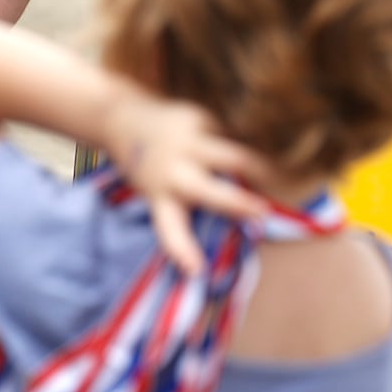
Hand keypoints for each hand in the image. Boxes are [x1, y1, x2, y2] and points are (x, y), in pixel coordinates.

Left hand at [104, 91, 270, 274]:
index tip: (197, 271)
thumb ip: (187, 203)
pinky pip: (229, 136)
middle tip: (263, 212)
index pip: (170, 230)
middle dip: (240, 204)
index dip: (184, 251)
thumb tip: (236, 225)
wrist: (123, 120)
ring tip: (268, 176)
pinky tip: (221, 140)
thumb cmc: (150, 167)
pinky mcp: (196, 119)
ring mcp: (185, 144)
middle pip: (212, 192)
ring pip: (234, 157)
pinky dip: (233, 144)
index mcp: (160, 197)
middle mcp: (172, 172)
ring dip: (256, 168)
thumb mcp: (157, 190)